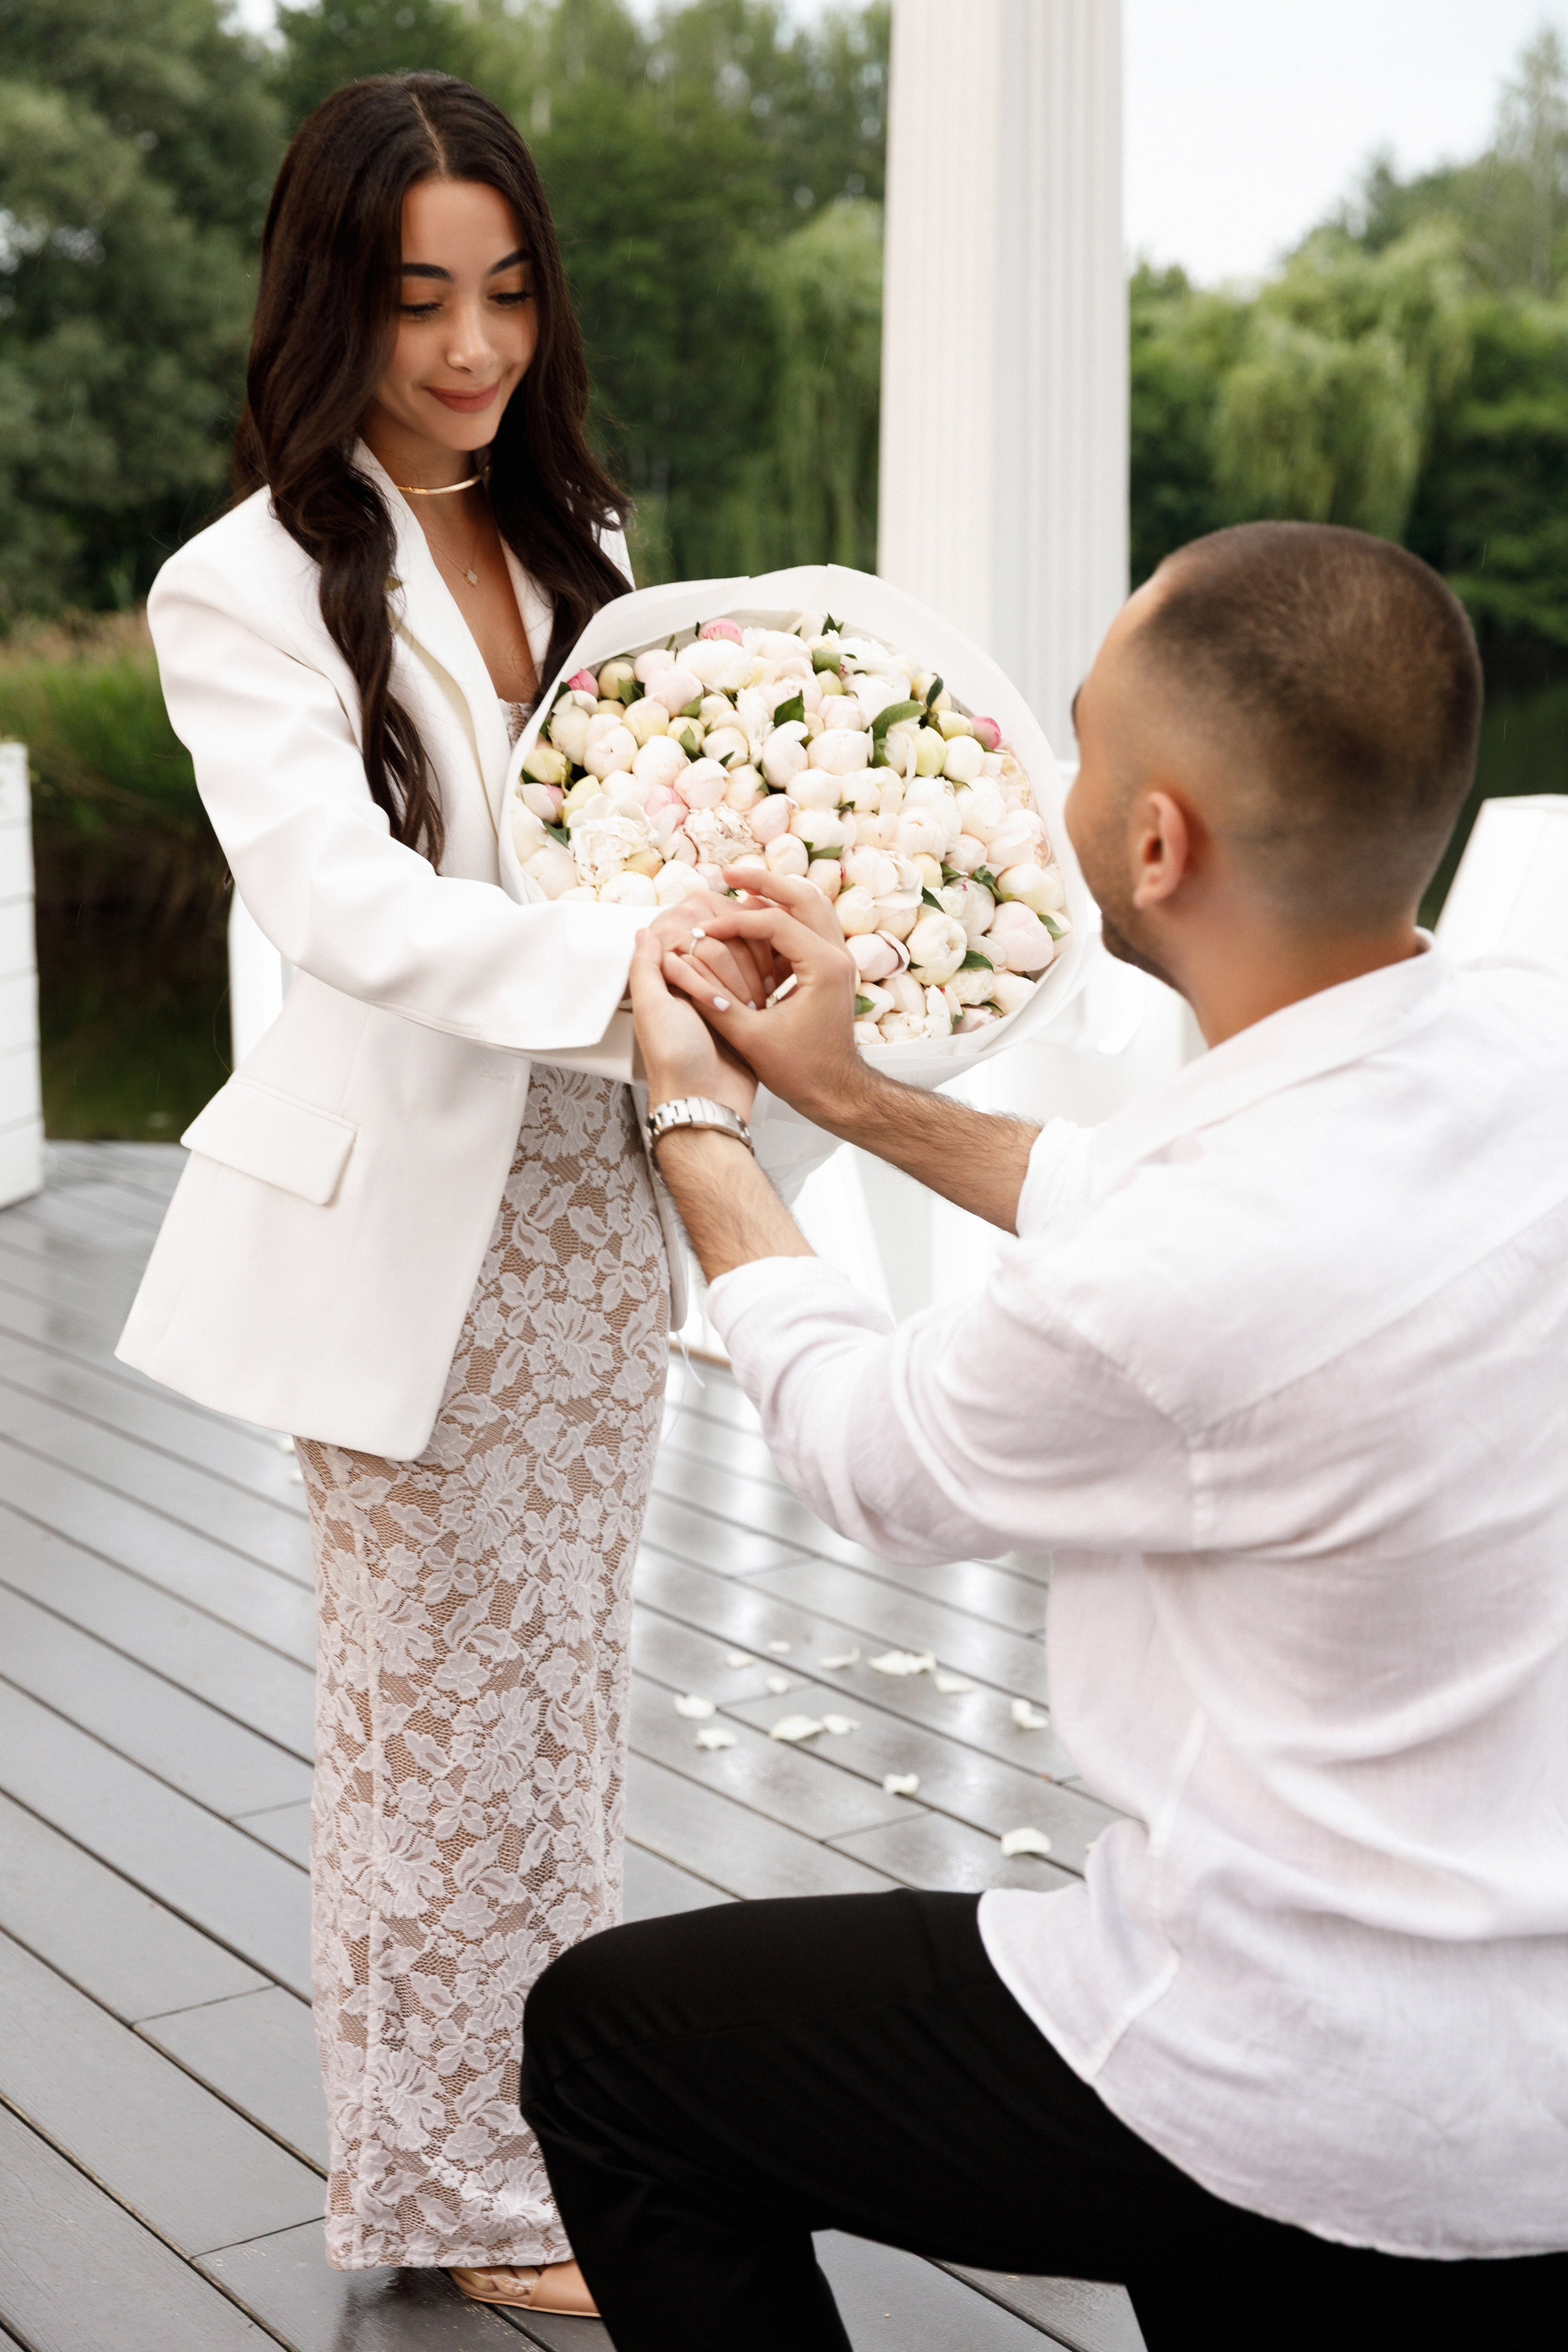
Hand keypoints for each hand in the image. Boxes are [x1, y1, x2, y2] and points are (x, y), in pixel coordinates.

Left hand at [630, 926, 757, 1120]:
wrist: (707, 1101)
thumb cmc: (674, 1059)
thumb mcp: (651, 1008)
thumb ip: (645, 967)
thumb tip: (642, 932)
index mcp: (668, 984)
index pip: (692, 942)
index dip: (704, 952)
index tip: (708, 978)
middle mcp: (693, 990)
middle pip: (722, 949)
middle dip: (729, 970)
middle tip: (726, 1003)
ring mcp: (722, 1001)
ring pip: (742, 964)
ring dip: (748, 979)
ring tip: (747, 1003)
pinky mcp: (745, 1015)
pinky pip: (758, 985)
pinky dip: (763, 987)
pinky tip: (767, 996)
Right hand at [654, 867, 871, 1131]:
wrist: (835, 1091)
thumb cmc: (799, 1071)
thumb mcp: (750, 1038)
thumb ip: (716, 1002)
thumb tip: (683, 970)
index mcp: (823, 967)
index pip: (773, 923)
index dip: (732, 923)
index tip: (702, 931)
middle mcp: (837, 955)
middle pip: (802, 896)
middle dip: (763, 882)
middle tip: (727, 874)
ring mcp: (839, 960)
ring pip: (811, 907)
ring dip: (776, 894)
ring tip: (740, 888)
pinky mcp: (833, 969)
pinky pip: (811, 926)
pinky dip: (785, 914)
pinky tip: (756, 919)